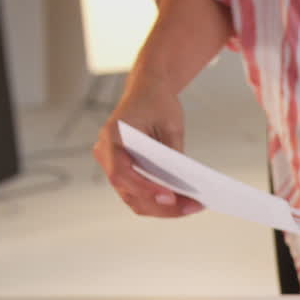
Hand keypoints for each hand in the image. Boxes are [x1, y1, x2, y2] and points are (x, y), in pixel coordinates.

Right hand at [92, 88, 202, 217]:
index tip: (169, 197)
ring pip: (135, 199)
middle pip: (129, 192)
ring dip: (163, 209)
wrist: (147, 91)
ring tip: (193, 207)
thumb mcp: (171, 126)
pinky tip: (184, 202)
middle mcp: (106, 154)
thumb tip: (182, 186)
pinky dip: (160, 201)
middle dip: (162, 206)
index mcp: (112, 136)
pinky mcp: (125, 172)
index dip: (145, 189)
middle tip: (192, 207)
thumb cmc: (158, 103)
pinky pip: (139, 194)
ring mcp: (113, 165)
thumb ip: (172, 155)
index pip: (121, 172)